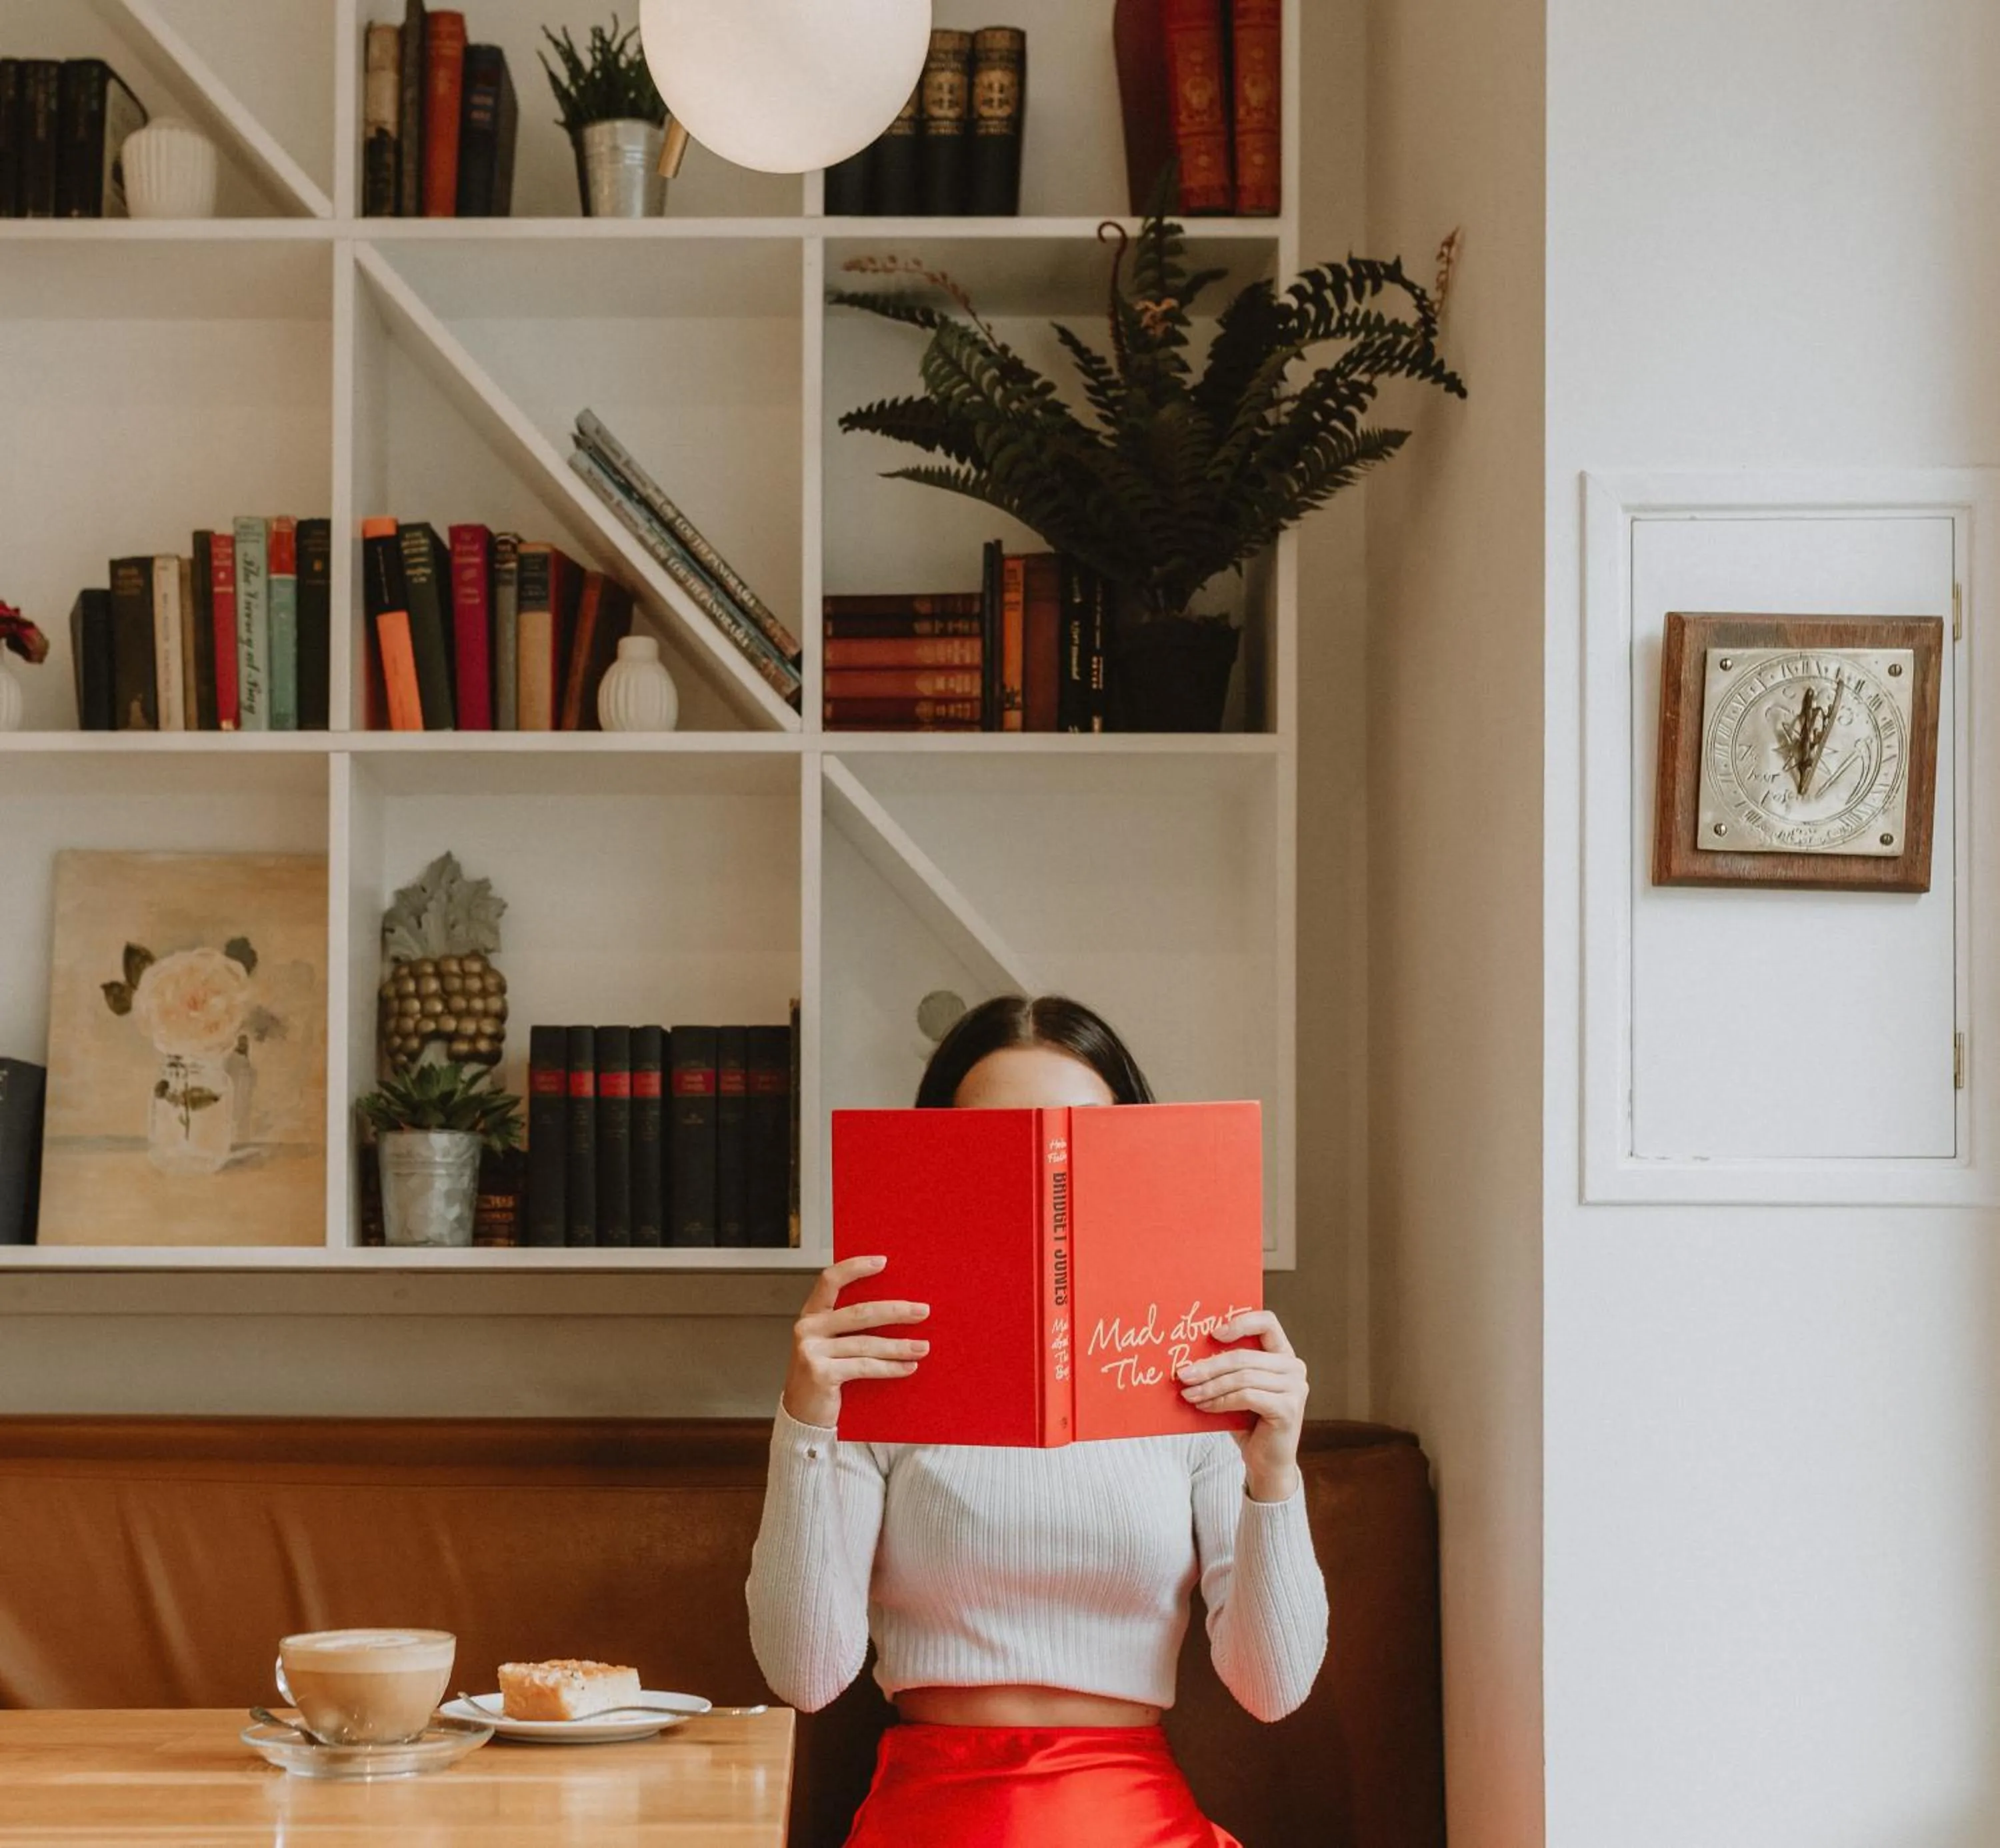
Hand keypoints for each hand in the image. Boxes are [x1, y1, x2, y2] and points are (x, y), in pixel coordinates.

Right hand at [782, 1254, 929, 1429]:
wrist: (803, 1415)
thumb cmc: (824, 1375)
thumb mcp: (831, 1345)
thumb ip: (850, 1327)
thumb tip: (898, 1309)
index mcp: (811, 1314)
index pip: (830, 1280)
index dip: (856, 1267)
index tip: (884, 1261)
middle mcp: (807, 1328)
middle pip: (859, 1312)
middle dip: (895, 1311)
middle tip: (923, 1311)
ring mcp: (811, 1351)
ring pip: (866, 1343)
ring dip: (899, 1345)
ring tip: (923, 1346)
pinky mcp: (820, 1373)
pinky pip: (864, 1366)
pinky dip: (890, 1367)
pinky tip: (909, 1367)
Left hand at [1176, 1309, 1307, 1501]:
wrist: (1266, 1463)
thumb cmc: (1248, 1421)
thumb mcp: (1236, 1388)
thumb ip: (1226, 1368)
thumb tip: (1189, 1355)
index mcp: (1283, 1354)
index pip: (1267, 1322)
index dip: (1240, 1322)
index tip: (1212, 1333)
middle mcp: (1294, 1367)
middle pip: (1245, 1356)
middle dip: (1209, 1365)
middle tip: (1183, 1374)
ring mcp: (1295, 1388)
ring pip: (1242, 1377)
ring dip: (1210, 1386)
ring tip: (1188, 1394)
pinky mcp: (1289, 1408)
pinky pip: (1246, 1396)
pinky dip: (1220, 1401)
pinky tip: (1204, 1407)